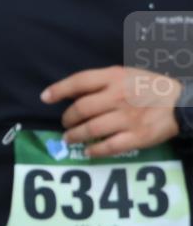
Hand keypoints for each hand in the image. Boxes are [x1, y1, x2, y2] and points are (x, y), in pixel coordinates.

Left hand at [42, 66, 181, 156]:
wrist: (183, 102)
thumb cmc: (149, 87)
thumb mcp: (125, 74)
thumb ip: (101, 81)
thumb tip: (71, 92)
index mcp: (115, 78)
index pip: (80, 81)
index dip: (58, 90)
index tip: (45, 98)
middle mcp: (118, 97)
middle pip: (81, 109)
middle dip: (67, 119)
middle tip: (65, 123)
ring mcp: (127, 118)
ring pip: (90, 130)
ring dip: (75, 136)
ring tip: (70, 138)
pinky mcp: (137, 137)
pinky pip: (108, 147)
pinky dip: (94, 151)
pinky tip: (88, 151)